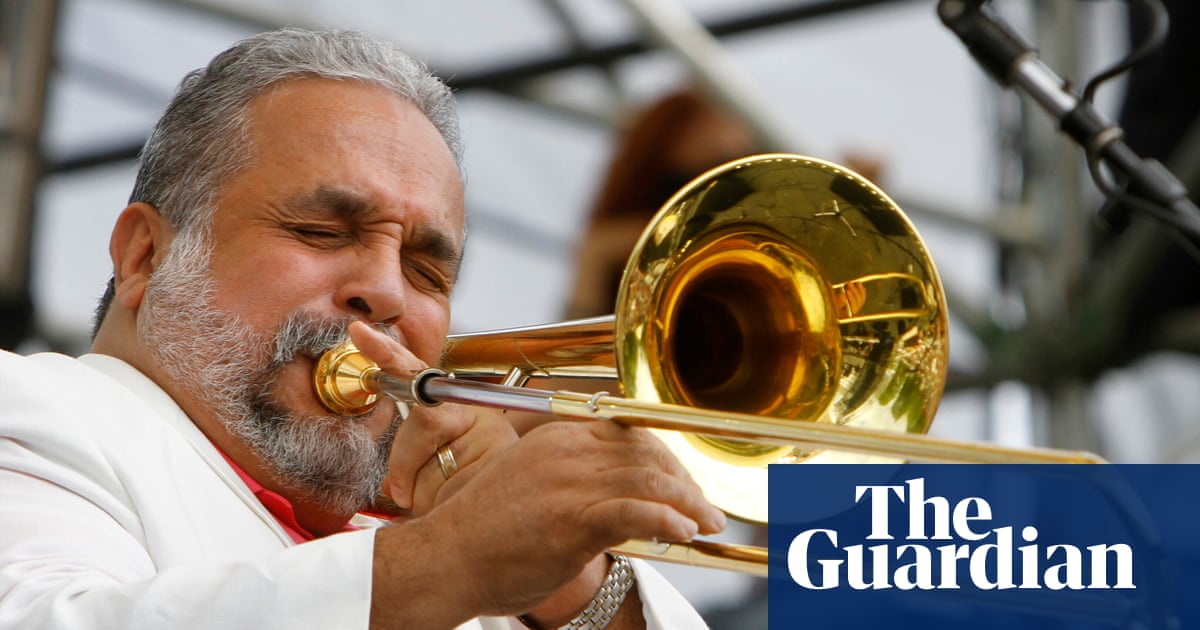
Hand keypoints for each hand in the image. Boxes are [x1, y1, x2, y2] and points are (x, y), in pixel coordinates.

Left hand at [347, 321, 515, 513]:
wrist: (520, 526)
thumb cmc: (471, 503)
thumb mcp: (432, 479)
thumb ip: (410, 470)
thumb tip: (394, 488)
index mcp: (459, 409)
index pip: (417, 375)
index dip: (387, 353)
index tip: (358, 332)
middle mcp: (480, 414)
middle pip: (424, 420)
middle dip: (405, 462)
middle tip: (405, 491)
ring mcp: (493, 434)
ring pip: (427, 460)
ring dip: (423, 496)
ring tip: (449, 501)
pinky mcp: (498, 459)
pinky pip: (441, 487)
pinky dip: (437, 508)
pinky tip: (459, 506)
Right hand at [402, 418, 725, 617]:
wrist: (444, 560)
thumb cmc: (483, 533)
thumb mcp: (528, 483)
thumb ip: (570, 477)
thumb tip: (614, 492)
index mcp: (558, 436)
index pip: (631, 432)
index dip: (666, 456)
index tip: (682, 479)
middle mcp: (568, 451)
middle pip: (648, 454)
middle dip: (685, 480)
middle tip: (704, 506)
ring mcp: (571, 484)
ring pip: (650, 481)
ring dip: (689, 503)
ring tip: (708, 522)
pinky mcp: (572, 520)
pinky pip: (634, 512)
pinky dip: (668, 519)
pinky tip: (685, 530)